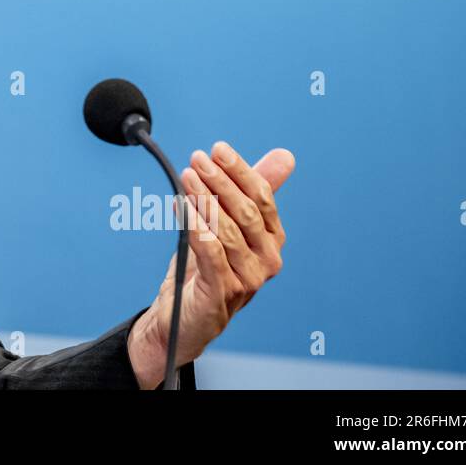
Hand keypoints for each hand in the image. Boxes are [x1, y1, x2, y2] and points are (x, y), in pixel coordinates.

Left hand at [127, 141, 294, 387]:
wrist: (181, 316)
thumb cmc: (206, 267)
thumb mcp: (228, 224)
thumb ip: (250, 191)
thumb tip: (285, 156)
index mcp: (273, 240)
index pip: (262, 198)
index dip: (240, 171)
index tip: (218, 149)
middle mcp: (267, 260)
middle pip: (246, 211)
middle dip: (221, 181)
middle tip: (198, 158)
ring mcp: (247, 277)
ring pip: (226, 229)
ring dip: (204, 198)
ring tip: (186, 176)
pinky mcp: (222, 290)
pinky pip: (209, 251)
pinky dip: (195, 225)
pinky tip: (180, 205)